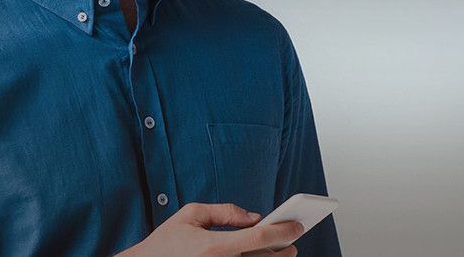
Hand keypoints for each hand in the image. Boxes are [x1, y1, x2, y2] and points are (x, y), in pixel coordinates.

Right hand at [116, 202, 306, 256]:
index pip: (258, 237)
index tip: (296, 226)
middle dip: (283, 251)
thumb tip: (253, 217)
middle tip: (292, 242)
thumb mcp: (191, 214)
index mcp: (213, 247)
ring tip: (279, 253)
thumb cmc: (167, 242)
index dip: (282, 231)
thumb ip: (225, 212)